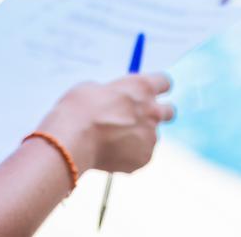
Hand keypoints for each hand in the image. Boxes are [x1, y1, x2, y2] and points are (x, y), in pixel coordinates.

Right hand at [38, 73, 173, 174]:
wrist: (71, 141)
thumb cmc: (78, 109)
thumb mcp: (93, 88)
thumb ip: (113, 93)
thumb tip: (116, 100)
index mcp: (141, 87)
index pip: (164, 81)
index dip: (155, 85)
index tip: (147, 90)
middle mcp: (152, 111)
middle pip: (169, 111)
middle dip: (156, 112)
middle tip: (137, 116)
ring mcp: (150, 137)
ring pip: (151, 135)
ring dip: (138, 135)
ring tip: (111, 138)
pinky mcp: (144, 159)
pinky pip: (141, 154)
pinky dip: (129, 153)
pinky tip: (109, 151)